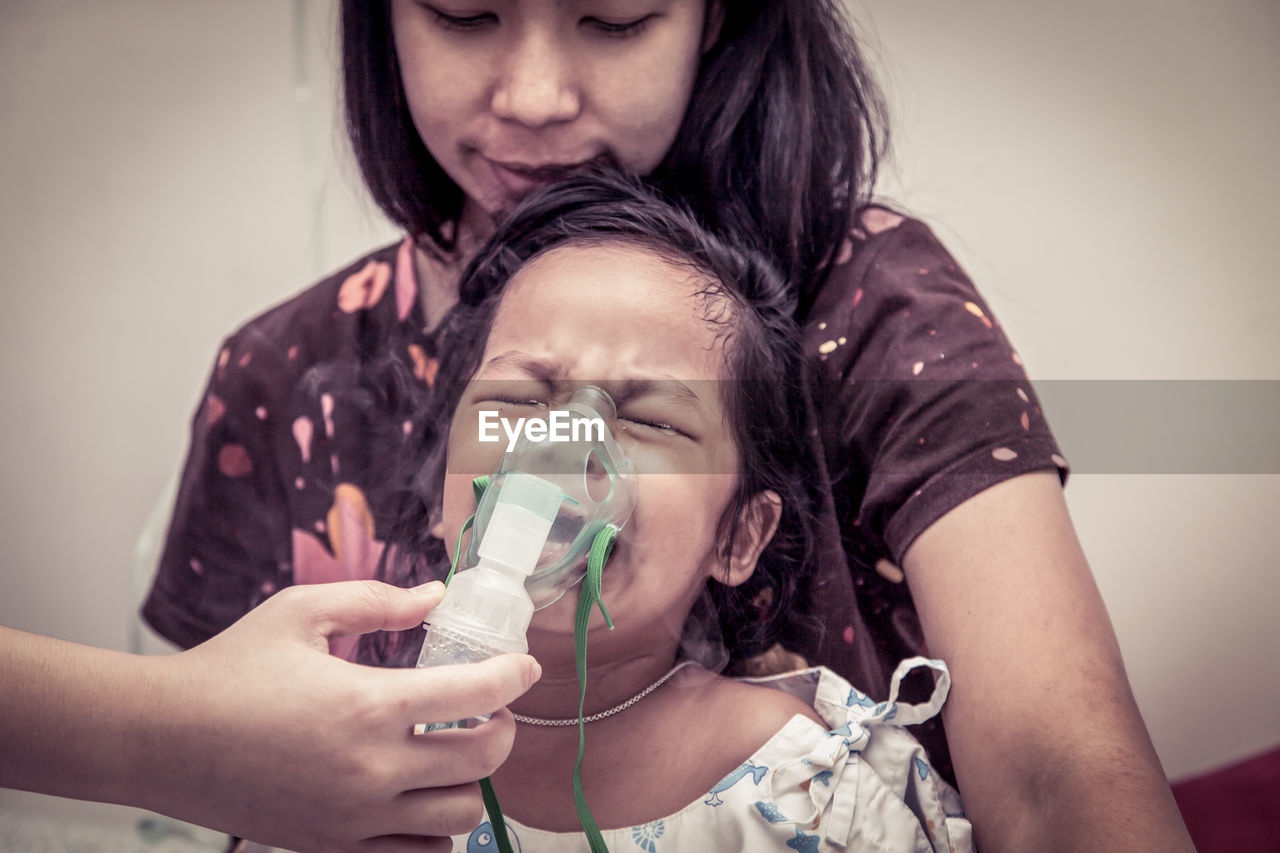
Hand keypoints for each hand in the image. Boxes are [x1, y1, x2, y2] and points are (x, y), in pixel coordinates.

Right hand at [138, 581, 539, 851]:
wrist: (161, 740)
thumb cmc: (230, 668)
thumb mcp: (301, 612)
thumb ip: (378, 601)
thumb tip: (435, 596)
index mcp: (368, 705)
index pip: (476, 695)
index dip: (514, 675)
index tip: (524, 665)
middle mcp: (371, 770)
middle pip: (483, 760)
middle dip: (502, 727)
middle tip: (488, 706)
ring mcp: (354, 818)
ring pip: (459, 816)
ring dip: (471, 780)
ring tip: (454, 751)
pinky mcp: (333, 846)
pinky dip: (435, 829)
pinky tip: (421, 794)